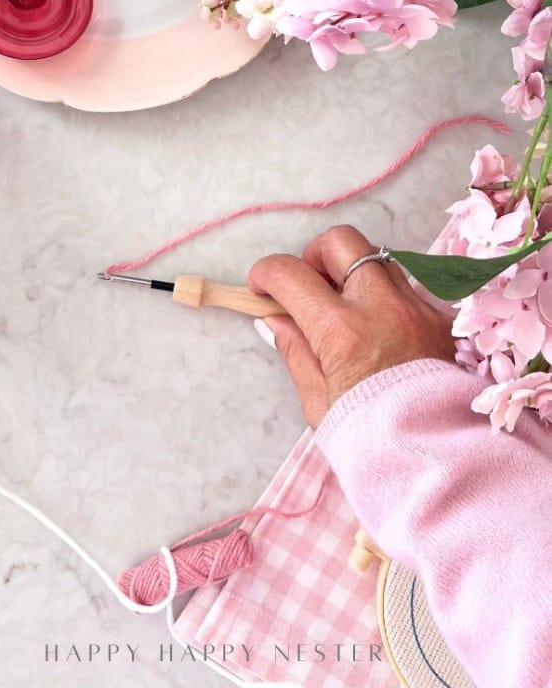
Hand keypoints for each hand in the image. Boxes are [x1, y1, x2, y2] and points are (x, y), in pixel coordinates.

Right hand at [249, 225, 455, 427]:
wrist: (435, 460)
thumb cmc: (370, 438)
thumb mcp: (317, 400)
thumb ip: (295, 350)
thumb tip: (274, 317)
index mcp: (342, 332)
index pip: (290, 274)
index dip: (266, 273)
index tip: (262, 286)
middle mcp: (382, 308)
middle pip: (341, 242)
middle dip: (315, 256)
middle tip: (308, 287)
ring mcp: (417, 308)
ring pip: (378, 259)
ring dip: (353, 274)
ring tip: (344, 310)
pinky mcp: (440, 319)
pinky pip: (407, 288)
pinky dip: (385, 297)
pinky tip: (379, 330)